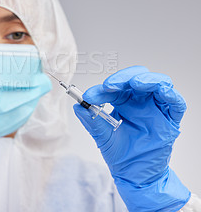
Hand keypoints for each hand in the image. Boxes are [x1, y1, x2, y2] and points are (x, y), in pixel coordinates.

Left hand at [73, 65, 189, 210]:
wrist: (134, 176)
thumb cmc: (121, 155)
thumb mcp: (103, 137)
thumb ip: (91, 121)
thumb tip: (78, 106)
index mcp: (123, 103)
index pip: (115, 87)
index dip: (102, 88)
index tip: (89, 96)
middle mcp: (140, 102)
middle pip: (136, 78)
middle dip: (123, 78)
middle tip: (109, 86)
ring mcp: (156, 110)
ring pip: (158, 84)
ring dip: (147, 79)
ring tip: (135, 83)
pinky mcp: (170, 121)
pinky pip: (176, 104)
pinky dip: (171, 94)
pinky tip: (162, 91)